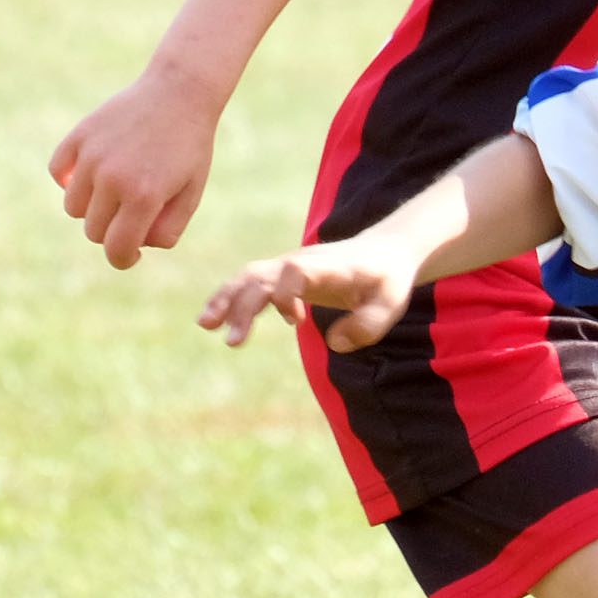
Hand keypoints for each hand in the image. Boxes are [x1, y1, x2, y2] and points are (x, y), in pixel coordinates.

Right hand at [50, 70, 219, 268]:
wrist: (179, 93)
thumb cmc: (189, 149)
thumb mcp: (191, 195)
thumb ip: (167, 230)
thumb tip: (134, 246)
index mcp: (143, 197)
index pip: (116, 249)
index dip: (123, 259)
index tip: (131, 255)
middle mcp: (112, 179)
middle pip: (93, 231)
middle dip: (112, 231)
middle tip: (133, 214)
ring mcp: (91, 156)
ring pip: (73, 207)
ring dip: (92, 208)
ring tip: (116, 191)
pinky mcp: (79, 136)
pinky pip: (58, 173)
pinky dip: (70, 180)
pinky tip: (93, 173)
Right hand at [198, 237, 416, 351]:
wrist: (383, 252)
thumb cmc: (388, 279)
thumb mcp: (391, 303)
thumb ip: (368, 326)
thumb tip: (334, 344)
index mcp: (325, 266)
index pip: (294, 273)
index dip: (287, 295)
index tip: (296, 320)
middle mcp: (300, 262)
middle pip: (261, 277)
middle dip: (243, 306)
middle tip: (232, 341)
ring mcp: (288, 266)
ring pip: (248, 278)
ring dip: (226, 299)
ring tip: (206, 325)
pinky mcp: (283, 276)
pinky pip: (250, 284)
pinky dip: (232, 299)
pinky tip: (219, 323)